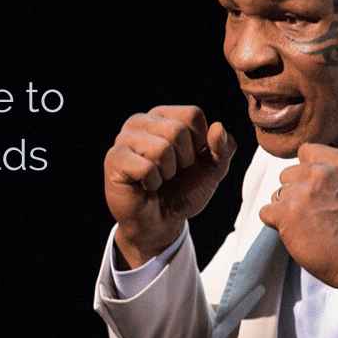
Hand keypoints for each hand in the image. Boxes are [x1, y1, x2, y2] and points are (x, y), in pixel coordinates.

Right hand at [104, 105, 236, 267]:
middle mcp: (140, 121)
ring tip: (158, 179)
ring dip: (167, 173)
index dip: (199, 143)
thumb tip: (218, 128)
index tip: (188, 161)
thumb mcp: (212, 170)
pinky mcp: (114, 159)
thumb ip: (223, 148)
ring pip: (162, 149)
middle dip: (183, 161)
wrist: (161, 222)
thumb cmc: (182, 191)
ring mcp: (124, 139)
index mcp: (163, 116)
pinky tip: (145, 186)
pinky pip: (146, 168)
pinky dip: (152, 183)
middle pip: (177, 130)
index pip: (192, 114)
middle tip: (171, 174)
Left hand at [258, 143, 337, 292]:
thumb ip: (332, 174)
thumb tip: (307, 168)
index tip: (312, 187)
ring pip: (277, 194)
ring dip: (286, 209)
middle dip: (295, 192)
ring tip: (307, 225)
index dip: (305, 171)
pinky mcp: (286, 213)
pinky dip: (276, 224)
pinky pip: (266, 212)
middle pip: (287, 174)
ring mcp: (302, 191)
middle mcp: (320, 172)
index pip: (306, 151)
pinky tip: (296, 233)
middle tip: (312, 213)